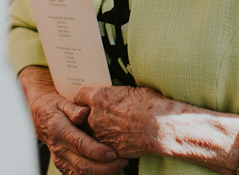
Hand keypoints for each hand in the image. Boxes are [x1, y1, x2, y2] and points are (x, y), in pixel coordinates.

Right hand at [19, 68, 124, 174]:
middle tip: (123, 161)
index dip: (97, 152)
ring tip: (119, 164)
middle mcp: (59, 149)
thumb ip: (74, 108)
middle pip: (83, 166)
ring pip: (82, 174)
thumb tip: (85, 112)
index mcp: (59, 131)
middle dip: (105, 167)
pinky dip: (95, 174)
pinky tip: (107, 167)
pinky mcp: (63, 166)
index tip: (113, 153)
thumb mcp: (61, 102)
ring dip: (102, 173)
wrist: (39, 118)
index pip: (80, 145)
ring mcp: (60, 160)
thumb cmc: (54, 108)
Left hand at [75, 85, 192, 159]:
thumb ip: (114, 95)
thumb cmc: (149, 104)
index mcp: (99, 97)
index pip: (80, 96)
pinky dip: (108, 143)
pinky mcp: (109, 149)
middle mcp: (95, 116)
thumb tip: (114, 97)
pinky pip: (102, 145)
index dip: (83, 98)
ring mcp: (100, 135)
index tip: (85, 100)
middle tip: (98, 115)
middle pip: (81, 117)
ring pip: (90, 133)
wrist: (159, 127)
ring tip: (111, 129)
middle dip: (87, 116)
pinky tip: (120, 139)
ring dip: (97, 131)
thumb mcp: (129, 91)